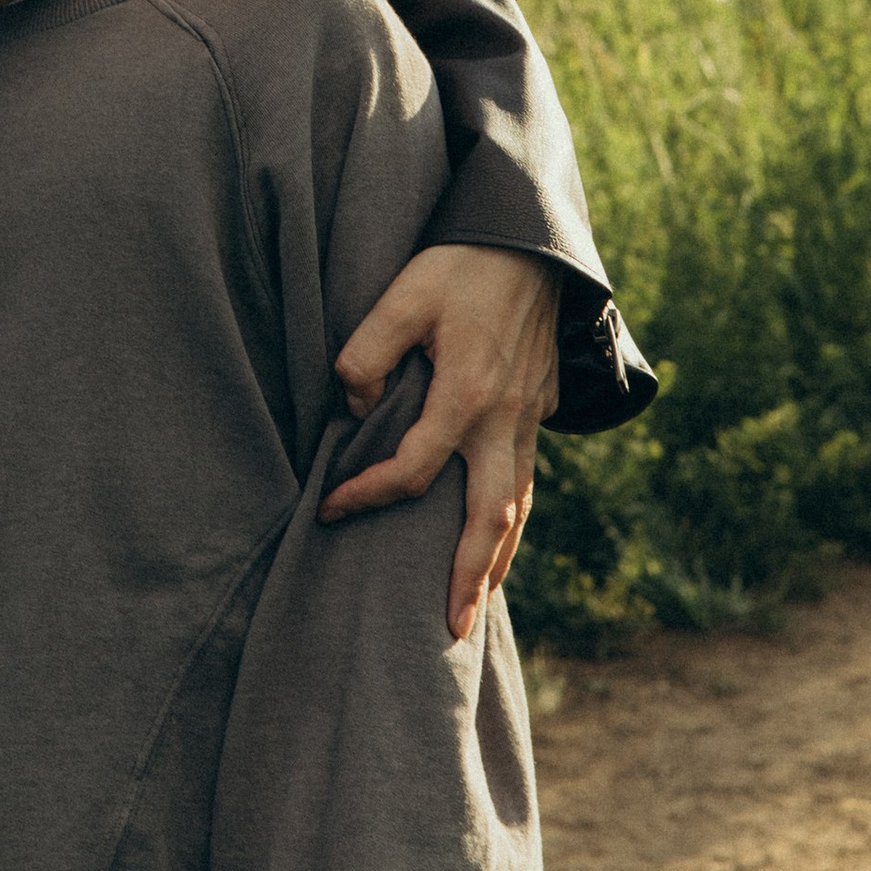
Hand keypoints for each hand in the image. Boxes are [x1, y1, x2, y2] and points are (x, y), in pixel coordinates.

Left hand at [321, 239, 560, 639]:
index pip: (414, 468)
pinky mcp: (540, 408)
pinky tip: (494, 542)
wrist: (534, 242)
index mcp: (467, 393)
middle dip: (469, 578)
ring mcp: (529, 417)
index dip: (368, 493)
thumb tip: (355, 411)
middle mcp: (504, 418)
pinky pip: (525, 479)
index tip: (331, 509)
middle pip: (489, 518)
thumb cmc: (461, 263)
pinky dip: (510, 521)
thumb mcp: (403, 293)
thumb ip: (368, 352)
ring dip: (496, 560)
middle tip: (450, 629)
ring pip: (516, 506)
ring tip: (475, 607)